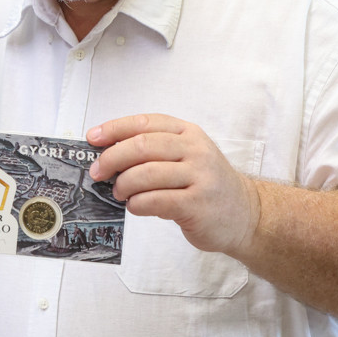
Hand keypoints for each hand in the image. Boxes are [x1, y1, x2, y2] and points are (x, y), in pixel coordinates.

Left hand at [87, 114, 259, 255]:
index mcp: (188, 132)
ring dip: (123, 185)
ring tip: (119, 193)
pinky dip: (137, 204)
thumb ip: (154, 150)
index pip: (145, 122)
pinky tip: (136, 206)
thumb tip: (107, 152)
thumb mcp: (187, 155)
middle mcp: (196, 150)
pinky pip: (155, 201)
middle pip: (142, 146)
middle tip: (97, 172)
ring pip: (146, 174)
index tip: (92, 138)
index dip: (114, 129)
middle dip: (112, 159)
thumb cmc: (205, 184)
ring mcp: (199, 177)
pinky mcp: (197, 204)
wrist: (245, 214)